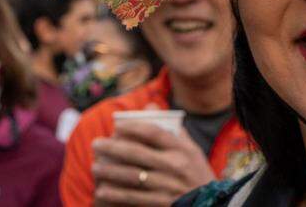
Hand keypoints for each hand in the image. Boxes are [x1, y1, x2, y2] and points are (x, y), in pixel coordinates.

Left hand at [91, 120, 214, 205]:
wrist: (209, 204)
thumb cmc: (196, 173)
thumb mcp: (192, 150)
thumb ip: (171, 130)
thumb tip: (150, 107)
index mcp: (181, 149)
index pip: (153, 133)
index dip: (132, 128)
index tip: (117, 126)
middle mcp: (174, 165)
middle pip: (136, 153)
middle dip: (111, 148)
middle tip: (96, 144)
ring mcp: (167, 186)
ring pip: (130, 176)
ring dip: (109, 171)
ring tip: (95, 167)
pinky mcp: (160, 203)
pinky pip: (132, 197)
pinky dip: (115, 194)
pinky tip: (102, 190)